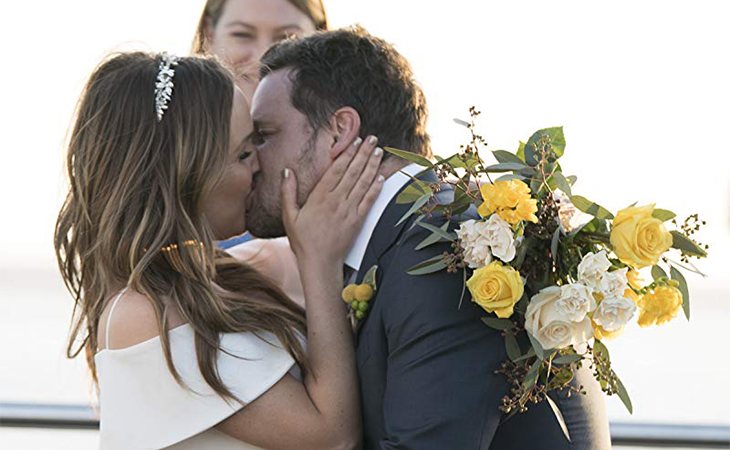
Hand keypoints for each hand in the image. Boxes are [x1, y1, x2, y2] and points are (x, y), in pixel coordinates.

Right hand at [282, 135, 383, 265]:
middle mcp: (336, 201)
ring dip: (372, 166)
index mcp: (320, 197)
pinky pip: (369, 201)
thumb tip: (287, 171)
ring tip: (379, 152)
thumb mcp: (289, 216)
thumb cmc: (302, 241)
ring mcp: (349, 211)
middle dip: (363, 153)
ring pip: (363, 183)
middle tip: (373, 139)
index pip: (337, 169)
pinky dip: (376, 188)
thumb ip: (288, 192)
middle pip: (353, 172)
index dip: (347, 153)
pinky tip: (381, 177)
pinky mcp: (358, 221)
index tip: (355, 140)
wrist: (319, 263)